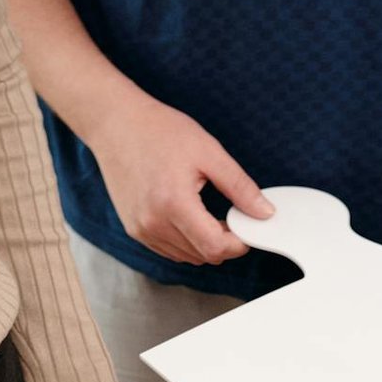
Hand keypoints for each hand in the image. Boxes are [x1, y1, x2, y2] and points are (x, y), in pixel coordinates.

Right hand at [90, 84, 272, 266]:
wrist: (116, 124)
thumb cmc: (159, 131)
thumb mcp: (208, 153)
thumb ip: (240, 187)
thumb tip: (264, 213)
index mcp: (173, 203)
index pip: (214, 248)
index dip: (238, 244)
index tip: (246, 227)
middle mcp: (153, 223)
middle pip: (203, 256)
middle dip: (224, 243)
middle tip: (231, 217)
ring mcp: (141, 230)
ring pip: (187, 257)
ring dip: (204, 244)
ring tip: (208, 213)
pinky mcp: (134, 230)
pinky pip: (170, 250)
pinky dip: (186, 242)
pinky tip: (189, 217)